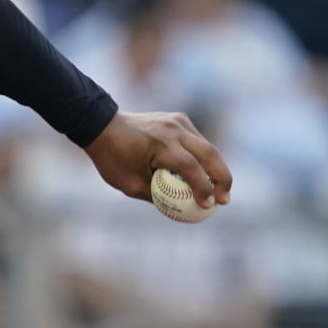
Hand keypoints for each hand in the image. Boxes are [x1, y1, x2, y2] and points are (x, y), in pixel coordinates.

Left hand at [83, 110, 232, 209]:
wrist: (101, 126)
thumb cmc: (112, 158)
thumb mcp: (130, 185)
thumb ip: (157, 195)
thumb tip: (182, 208)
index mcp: (160, 144)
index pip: (190, 167)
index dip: (203, 188)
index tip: (208, 205)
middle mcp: (173, 129)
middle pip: (210, 153)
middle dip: (222, 178)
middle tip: (225, 200)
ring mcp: (178, 121)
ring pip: (207, 146)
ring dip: (216, 168)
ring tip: (220, 191)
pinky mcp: (179, 119)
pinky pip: (197, 141)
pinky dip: (204, 158)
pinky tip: (205, 175)